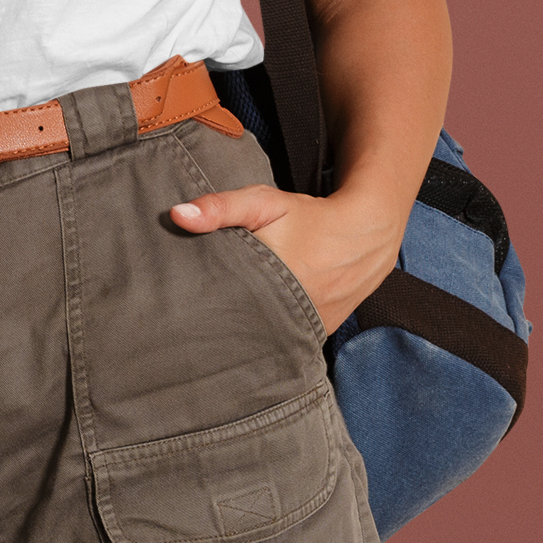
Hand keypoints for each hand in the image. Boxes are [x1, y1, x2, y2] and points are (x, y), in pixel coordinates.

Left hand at [170, 184, 402, 335]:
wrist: (366, 236)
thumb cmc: (308, 218)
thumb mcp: (264, 203)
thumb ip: (220, 208)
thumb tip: (177, 216)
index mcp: (272, 280)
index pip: (220, 301)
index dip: (198, 300)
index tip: (177, 299)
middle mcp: (290, 313)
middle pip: (238, 322)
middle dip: (216, 317)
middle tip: (189, 312)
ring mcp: (305, 330)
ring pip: (261, 335)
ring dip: (242, 327)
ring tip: (216, 322)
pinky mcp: (316, 337)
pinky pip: (283, 339)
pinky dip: (267, 331)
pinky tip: (251, 323)